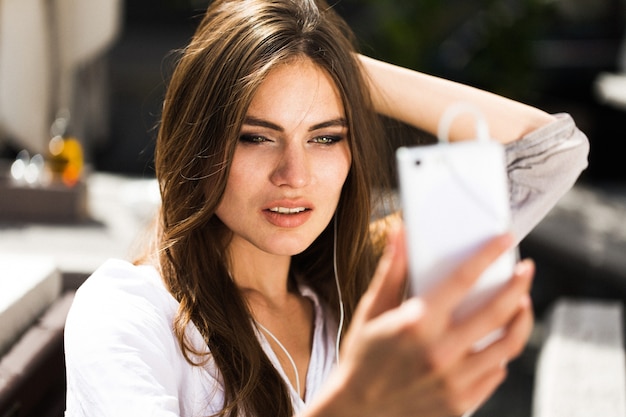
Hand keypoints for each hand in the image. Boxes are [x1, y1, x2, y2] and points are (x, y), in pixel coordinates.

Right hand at [310, 226, 533, 416]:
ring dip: (521, 319)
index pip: (463, 280)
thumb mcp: (372, 311)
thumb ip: (391, 271)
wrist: (357, 412)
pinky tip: (496, 343)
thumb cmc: (362, 358)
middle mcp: (439, 352)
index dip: (488, 255)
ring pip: (507, 346)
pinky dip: (501, 355)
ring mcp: (453, 381)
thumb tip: (401, 233)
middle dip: (519, 285)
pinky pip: (496, 374)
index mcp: (416, 323)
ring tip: (520, 305)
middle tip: (525, 271)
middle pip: (497, 312)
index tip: (504, 240)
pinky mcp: (460, 403)